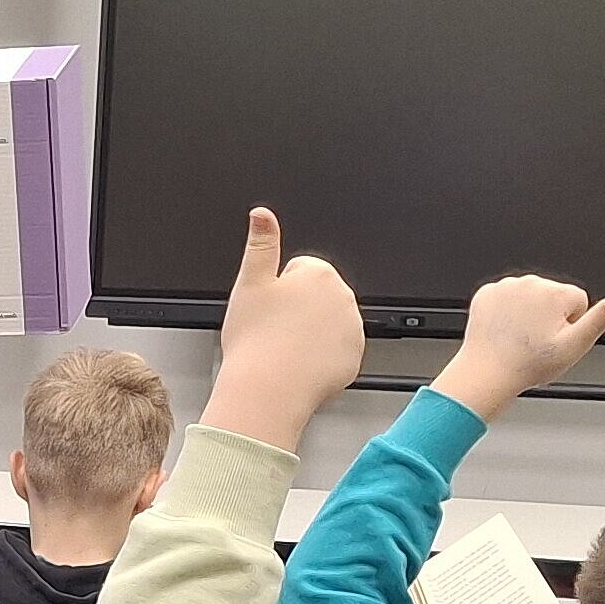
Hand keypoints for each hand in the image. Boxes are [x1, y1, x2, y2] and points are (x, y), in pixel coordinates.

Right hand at [202, 208, 367, 451]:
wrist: (266, 389)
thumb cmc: (255, 339)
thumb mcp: (250, 282)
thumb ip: (261, 243)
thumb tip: (262, 213)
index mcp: (319, 273)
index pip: (301, 271)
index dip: (280, 290)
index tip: (270, 309)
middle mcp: (343, 297)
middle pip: (318, 297)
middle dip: (300, 309)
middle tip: (275, 330)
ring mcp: (353, 328)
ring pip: (328, 324)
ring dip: (312, 332)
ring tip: (286, 348)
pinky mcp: (354, 357)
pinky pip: (337, 351)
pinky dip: (322, 357)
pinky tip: (301, 364)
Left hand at [431, 271, 604, 422]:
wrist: (487, 373)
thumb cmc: (529, 364)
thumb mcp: (574, 346)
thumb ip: (599, 320)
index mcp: (556, 293)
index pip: (578, 301)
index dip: (571, 324)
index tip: (556, 339)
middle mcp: (532, 282)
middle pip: (553, 296)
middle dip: (550, 316)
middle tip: (537, 341)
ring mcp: (506, 286)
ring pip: (529, 296)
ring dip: (528, 313)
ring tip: (520, 338)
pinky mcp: (487, 293)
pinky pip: (505, 298)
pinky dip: (506, 311)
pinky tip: (504, 331)